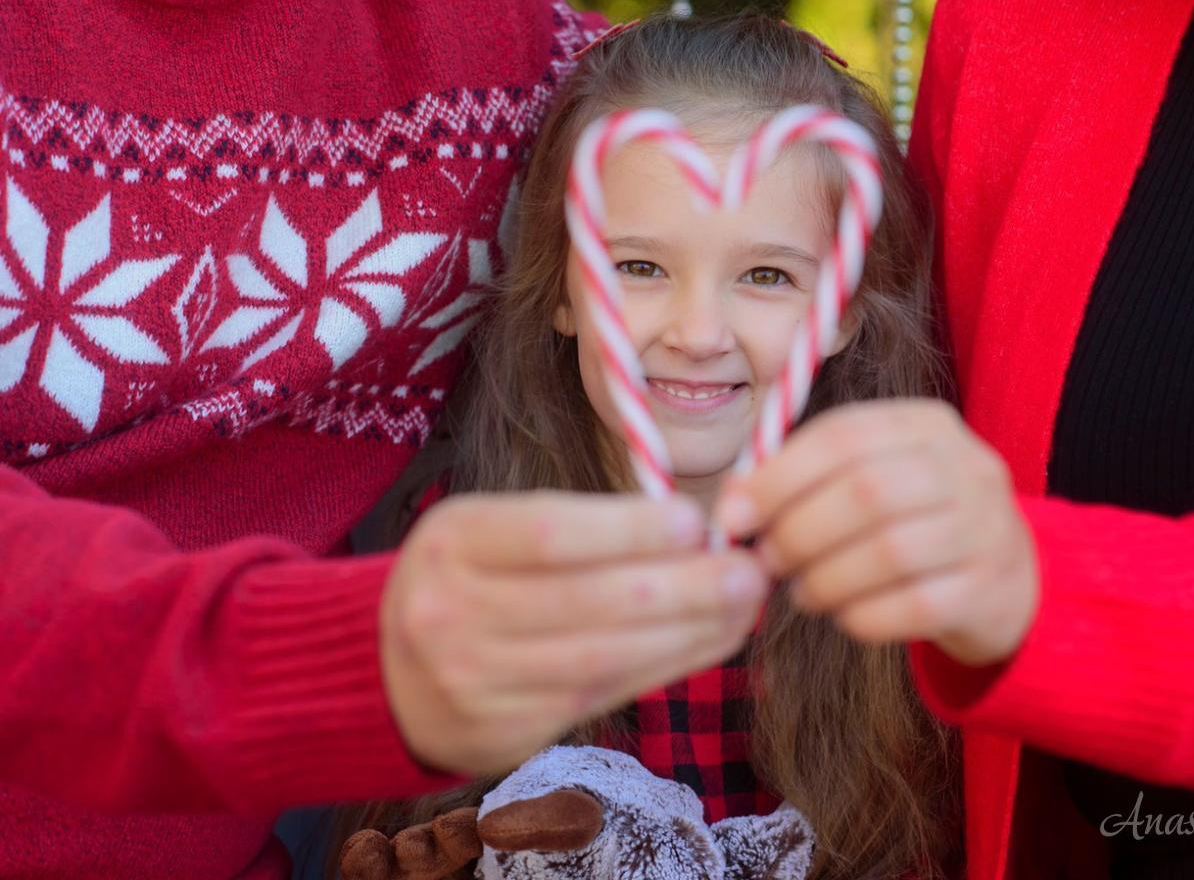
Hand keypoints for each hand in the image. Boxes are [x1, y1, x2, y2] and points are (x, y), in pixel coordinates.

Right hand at [382, 492, 767, 774]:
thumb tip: (692, 530)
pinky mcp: (500, 733)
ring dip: (689, 632)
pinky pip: (599, 697)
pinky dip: (664, 666)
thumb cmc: (467, 581)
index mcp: (452, 541)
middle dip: (682, 587)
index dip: (630, 530)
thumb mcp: (493, 532)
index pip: (551, 533)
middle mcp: (450, 612)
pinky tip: (707, 642)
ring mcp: (472, 681)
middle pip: (587, 602)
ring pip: (602, 657)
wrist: (385, 674)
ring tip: (743, 606)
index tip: (695, 522)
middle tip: (747, 570)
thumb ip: (577, 528)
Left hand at [715, 399, 1036, 665]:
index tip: (733, 515)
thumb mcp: (875, 477)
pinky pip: (913, 607)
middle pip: (865, 492)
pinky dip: (861, 615)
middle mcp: (966, 468)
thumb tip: (732, 505)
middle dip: (798, 531)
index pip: (842, 436)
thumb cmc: (914, 521)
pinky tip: (842, 615)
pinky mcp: (990, 590)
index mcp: (927, 426)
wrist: (1011, 579)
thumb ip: (808, 479)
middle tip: (767, 560)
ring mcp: (987, 529)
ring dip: (825, 578)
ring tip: (801, 592)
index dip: (777, 477)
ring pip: (889, 552)